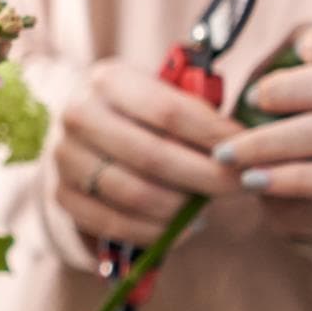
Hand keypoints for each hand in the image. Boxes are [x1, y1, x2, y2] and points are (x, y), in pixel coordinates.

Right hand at [54, 59, 241, 245]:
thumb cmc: (142, 113)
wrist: (87, 134)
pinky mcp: (63, 195)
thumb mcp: (163, 94)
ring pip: (133, 193)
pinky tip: (183, 228)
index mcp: (107, 79)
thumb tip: (245, 142)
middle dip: (206, 176)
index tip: (248, 151)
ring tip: (210, 208)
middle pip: (152, 155)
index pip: (169, 110)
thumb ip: (196, 110)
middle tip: (241, 186)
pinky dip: (155, 232)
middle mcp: (78, 114)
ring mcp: (65, 157)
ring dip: (181, 208)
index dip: (215, 135)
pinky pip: (114, 223)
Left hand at [215, 18, 311, 239]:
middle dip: (287, 89)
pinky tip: (252, 180)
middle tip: (248, 101)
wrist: (292, 189)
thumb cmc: (280, 122)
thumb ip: (277, 61)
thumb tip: (275, 48)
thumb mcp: (272, 85)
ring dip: (270, 141)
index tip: (298, 50)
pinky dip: (289, 178)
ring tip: (227, 154)